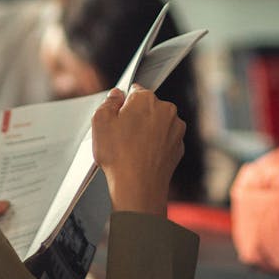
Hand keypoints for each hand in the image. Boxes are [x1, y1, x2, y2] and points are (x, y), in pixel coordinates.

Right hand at [91, 85, 184, 216]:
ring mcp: (175, 129)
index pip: (134, 92)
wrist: (138, 186)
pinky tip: (142, 157)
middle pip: (148, 108)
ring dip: (147, 132)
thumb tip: (116, 95)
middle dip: (136, 118)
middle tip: (121, 136)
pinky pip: (164, 140)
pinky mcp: (179, 147)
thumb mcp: (100, 121)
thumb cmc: (118, 155)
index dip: (123, 105)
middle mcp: (166, 110)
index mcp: (146, 99)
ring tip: (131, 149)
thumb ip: (109, 102)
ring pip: (158, 124)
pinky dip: (155, 146)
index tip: (117, 118)